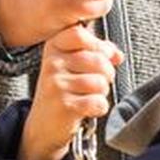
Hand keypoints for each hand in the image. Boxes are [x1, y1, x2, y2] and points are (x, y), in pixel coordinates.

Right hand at [16, 21, 123, 159]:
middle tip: (95, 84)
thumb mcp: (74, 65)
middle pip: (99, 60)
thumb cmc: (62, 92)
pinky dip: (98, 108)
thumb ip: (97, 53)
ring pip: (101, 82)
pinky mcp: (64, 104)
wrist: (43, 125)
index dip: (98, 46)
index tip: (99, 56)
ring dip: (101, 94)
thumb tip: (116, 54)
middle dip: (106, 75)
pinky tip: (86, 109)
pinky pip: (98, 102)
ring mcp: (56, 83)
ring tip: (87, 97)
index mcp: (54, 47)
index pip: (80, 34)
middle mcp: (52, 63)